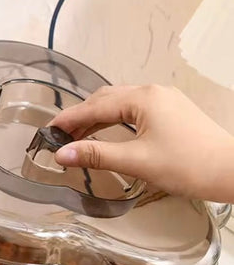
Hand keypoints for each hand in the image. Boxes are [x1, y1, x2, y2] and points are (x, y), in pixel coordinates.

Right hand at [49, 85, 233, 201]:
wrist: (230, 171)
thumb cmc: (186, 165)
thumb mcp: (136, 161)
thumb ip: (96, 155)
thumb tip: (61, 154)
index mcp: (143, 99)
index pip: (95, 106)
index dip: (69, 119)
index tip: (48, 130)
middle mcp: (152, 93)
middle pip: (106, 99)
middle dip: (81, 116)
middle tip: (60, 136)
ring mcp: (164, 101)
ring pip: (120, 104)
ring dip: (96, 119)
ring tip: (77, 137)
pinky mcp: (171, 113)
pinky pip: (133, 111)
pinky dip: (113, 121)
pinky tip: (106, 134)